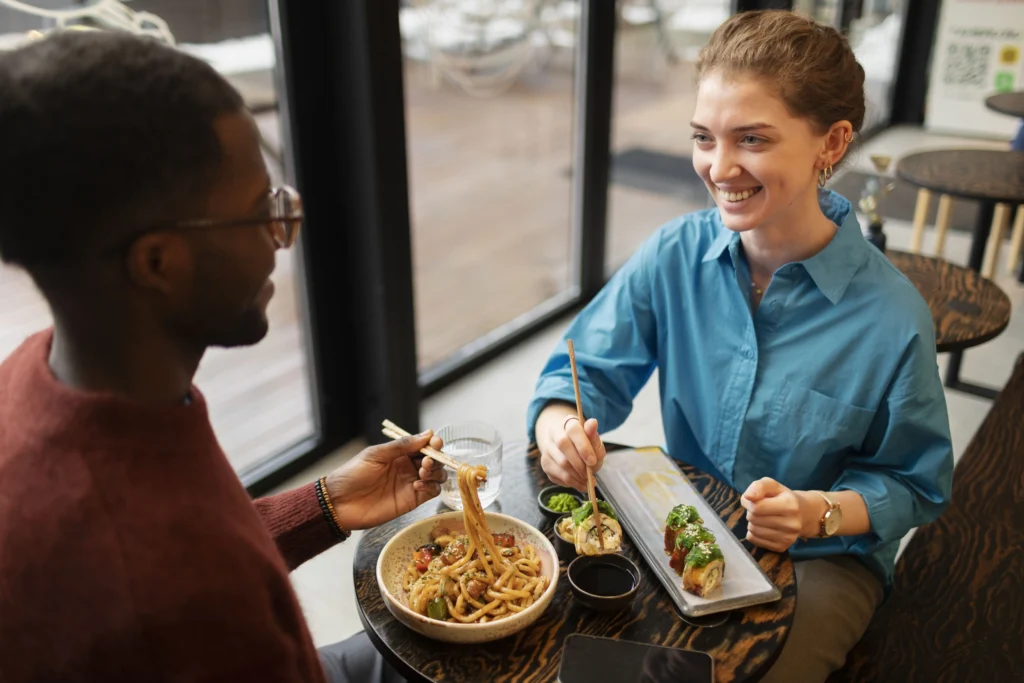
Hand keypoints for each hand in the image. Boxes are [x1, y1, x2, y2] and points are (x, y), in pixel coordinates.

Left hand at [325, 431, 447, 530]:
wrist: (340, 503)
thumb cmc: (353, 475)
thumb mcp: (375, 455)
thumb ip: (401, 446)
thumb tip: (427, 434)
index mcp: (399, 454)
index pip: (424, 445)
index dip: (433, 443)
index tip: (435, 443)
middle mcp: (408, 467)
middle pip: (434, 460)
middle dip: (436, 458)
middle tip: (427, 462)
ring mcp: (411, 484)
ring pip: (437, 476)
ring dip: (436, 472)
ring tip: (422, 473)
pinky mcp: (412, 500)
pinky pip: (432, 492)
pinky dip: (431, 487)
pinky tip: (417, 485)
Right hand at [536, 403, 605, 491]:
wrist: (572, 452)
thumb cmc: (585, 446)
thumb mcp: (594, 442)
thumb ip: (593, 436)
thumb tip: (593, 422)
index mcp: (568, 423)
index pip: (573, 429)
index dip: (583, 445)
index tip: (592, 461)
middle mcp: (553, 433)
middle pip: (562, 445)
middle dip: (579, 463)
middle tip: (590, 474)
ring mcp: (547, 449)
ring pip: (560, 463)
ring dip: (576, 475)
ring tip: (588, 480)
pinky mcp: (545, 463)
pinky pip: (557, 475)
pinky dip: (572, 482)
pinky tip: (580, 483)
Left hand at [740, 478, 821, 551]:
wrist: (803, 513)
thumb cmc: (782, 496)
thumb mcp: (771, 485)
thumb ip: (758, 487)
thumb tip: (747, 497)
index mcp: (790, 505)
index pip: (756, 507)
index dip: (749, 502)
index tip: (753, 500)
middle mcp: (791, 524)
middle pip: (753, 519)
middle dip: (751, 512)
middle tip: (761, 509)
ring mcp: (788, 538)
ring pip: (753, 531)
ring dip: (752, 522)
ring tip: (763, 517)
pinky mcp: (782, 547)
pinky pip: (754, 540)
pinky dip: (754, 533)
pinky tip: (764, 527)